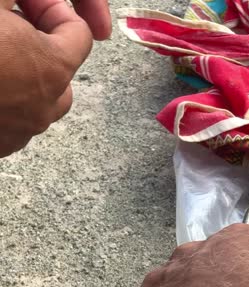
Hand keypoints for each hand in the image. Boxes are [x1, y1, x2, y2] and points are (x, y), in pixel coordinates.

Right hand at [0, 0, 110, 156]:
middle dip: (40, 45)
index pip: (77, 33)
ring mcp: (22, 131)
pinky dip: (6, 104)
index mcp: (53, 66)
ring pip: (41, 100)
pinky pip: (14, 123)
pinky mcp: (0, 147)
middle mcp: (47, 105)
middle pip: (62, 68)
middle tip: (7, 28)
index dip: (52, 10)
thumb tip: (24, 0)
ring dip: (25, 77)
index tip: (26, 2)